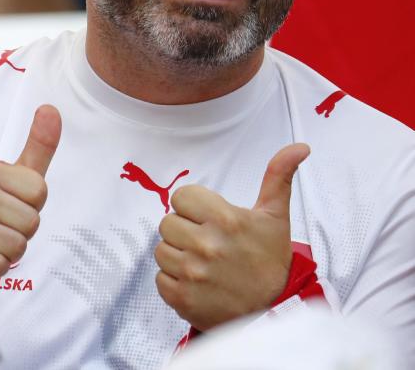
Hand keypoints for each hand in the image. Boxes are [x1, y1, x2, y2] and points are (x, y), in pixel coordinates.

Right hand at [0, 105, 61, 297]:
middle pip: (32, 220)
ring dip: (10, 251)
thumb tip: (52, 108)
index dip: (31, 206)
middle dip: (22, 231)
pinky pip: (3, 264)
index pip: (39, 191)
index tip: (10, 206)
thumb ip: (37, 147)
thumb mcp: (13, 179)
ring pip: (19, 244)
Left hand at [154, 143, 310, 329]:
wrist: (273, 314)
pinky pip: (160, 279)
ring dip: (178, 257)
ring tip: (204, 266)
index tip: (210, 221)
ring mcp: (191, 272)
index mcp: (225, 220)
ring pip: (162, 251)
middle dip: (185, 232)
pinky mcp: (181, 297)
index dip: (193, 208)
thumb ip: (278, 178)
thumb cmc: (270, 262)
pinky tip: (198, 284)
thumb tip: (300, 147)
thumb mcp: (275, 218)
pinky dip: (175, 282)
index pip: (180, 197)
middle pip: (167, 223)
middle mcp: (206, 245)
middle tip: (209, 245)